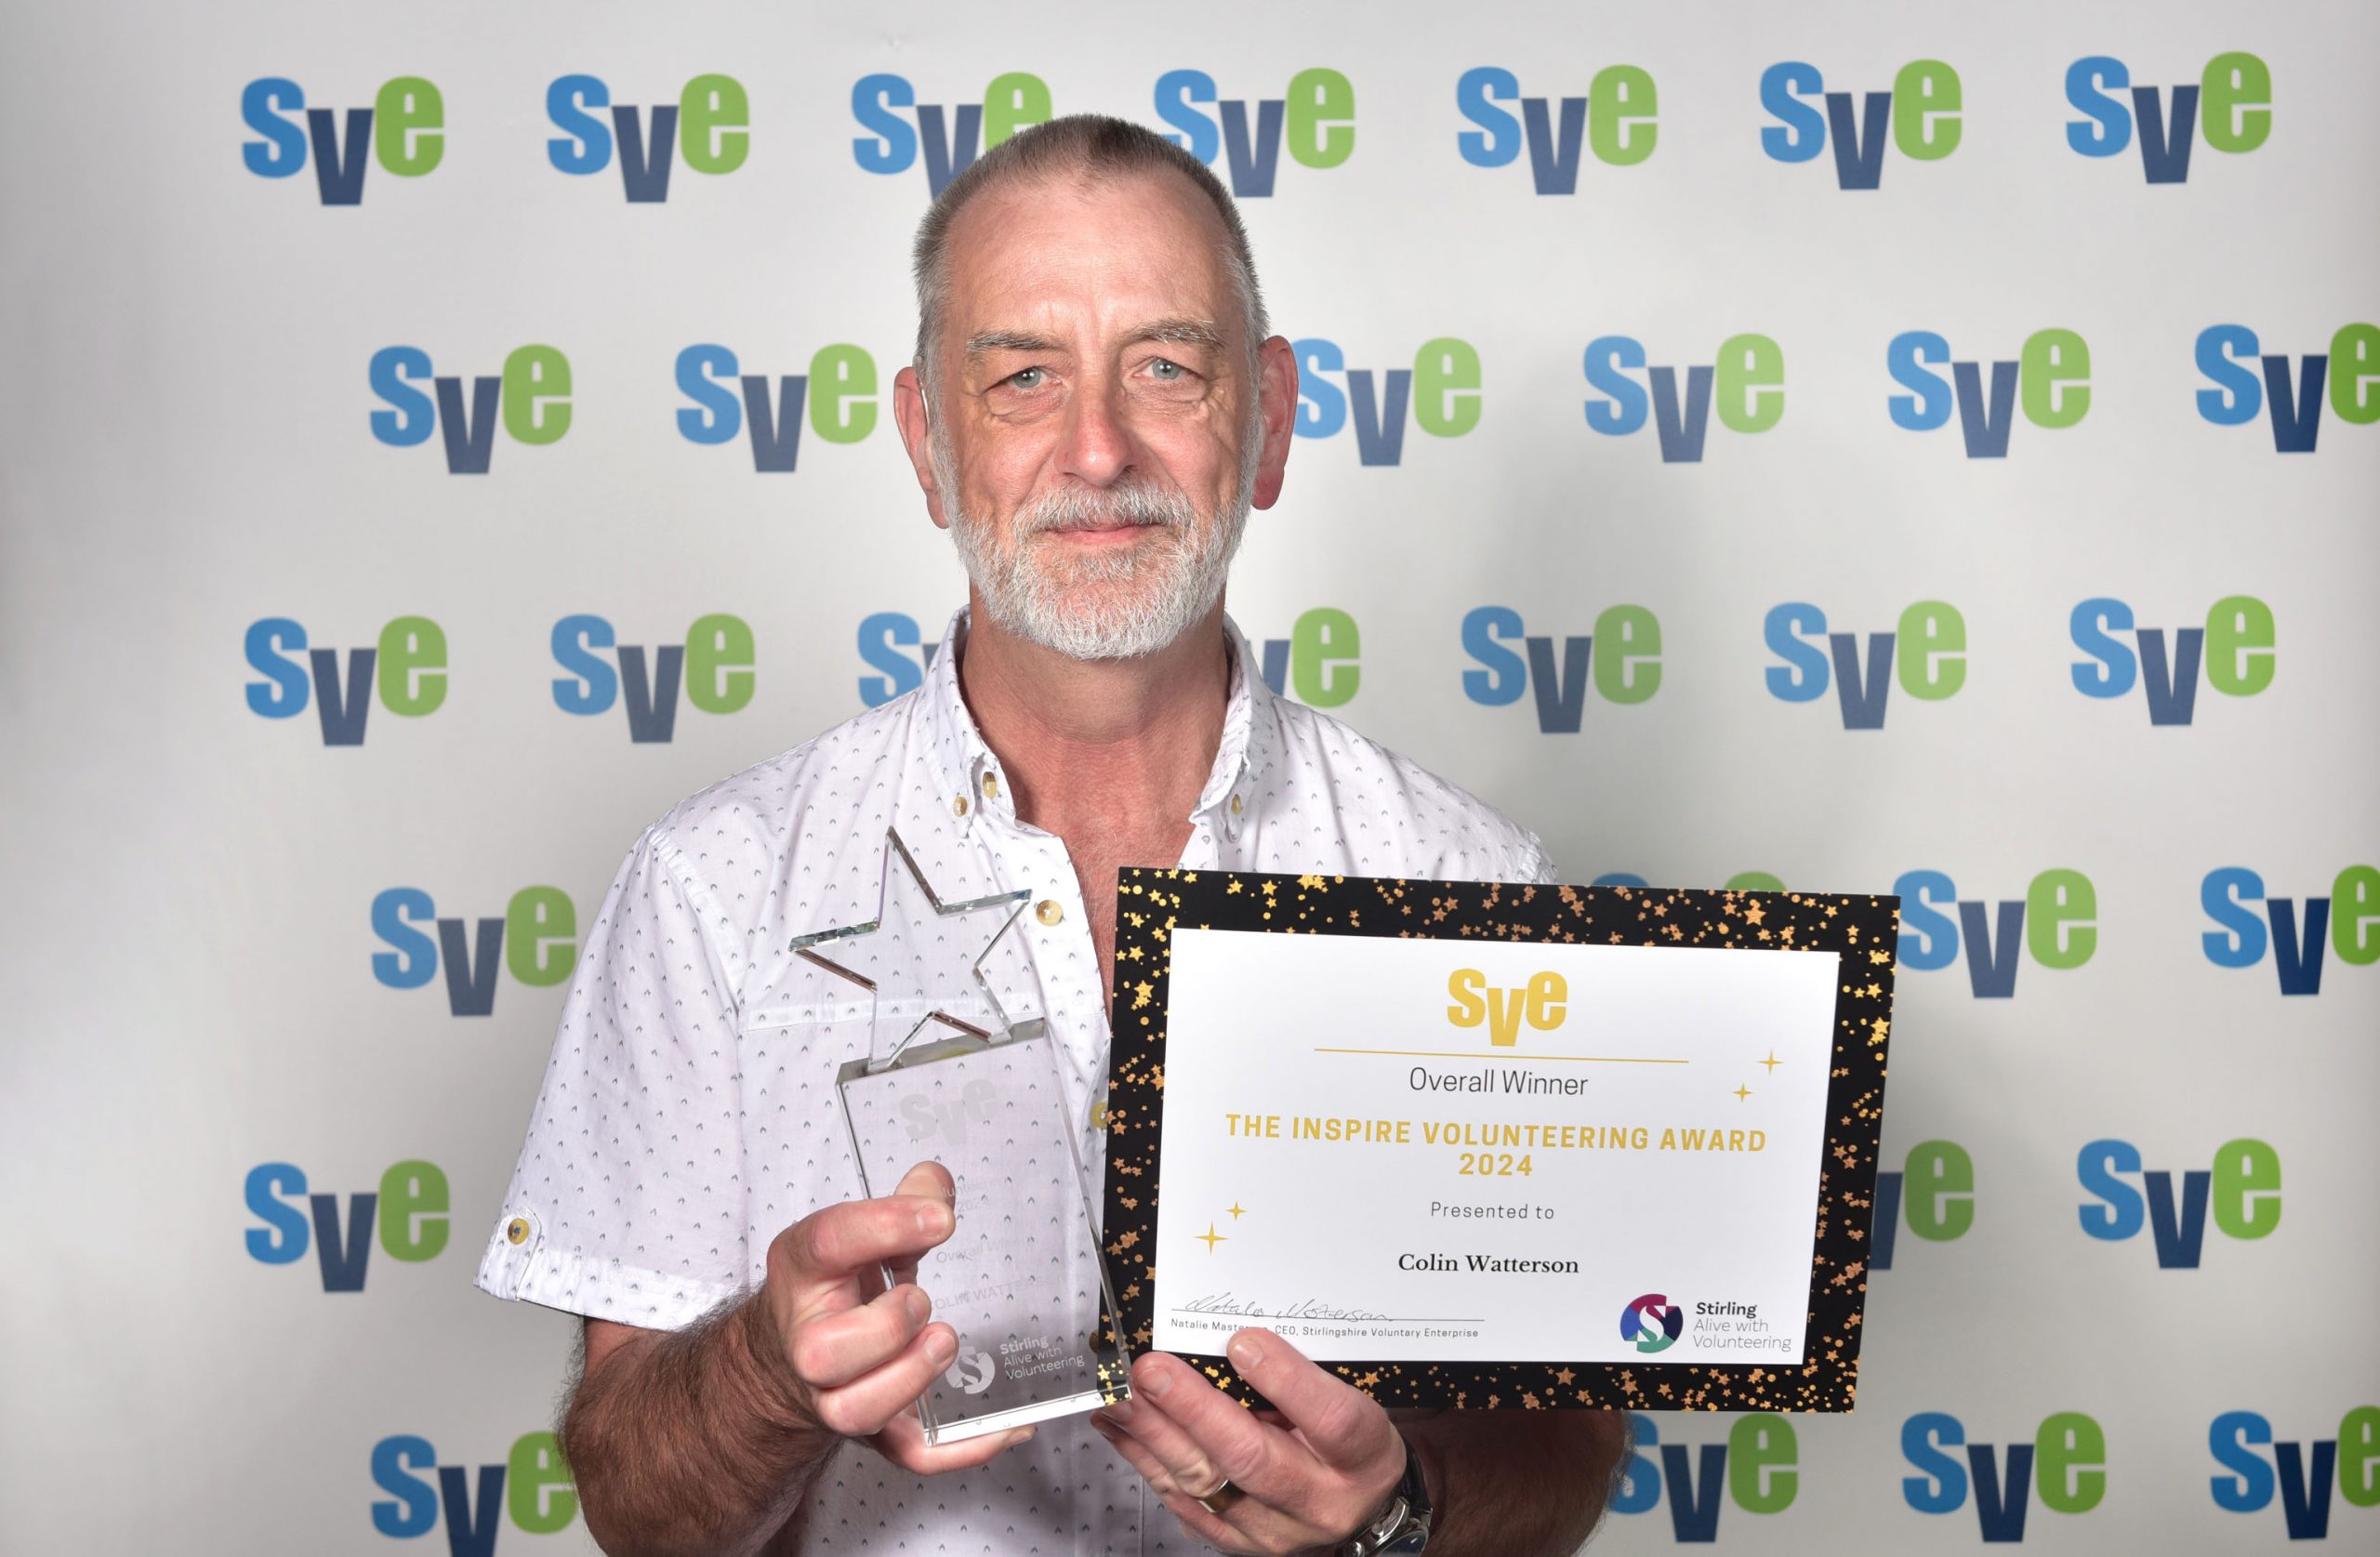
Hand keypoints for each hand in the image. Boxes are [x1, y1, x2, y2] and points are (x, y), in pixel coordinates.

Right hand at [759, 1160, 1033, 1472]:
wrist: (792, 1352)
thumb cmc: (835, 1288)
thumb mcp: (860, 1234)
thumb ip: (904, 1204)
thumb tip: (936, 1186)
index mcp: (804, 1273)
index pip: (826, 1244)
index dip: (884, 1227)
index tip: (940, 1219)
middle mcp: (808, 1341)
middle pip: (825, 1352)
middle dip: (886, 1325)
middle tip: (922, 1300)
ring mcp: (835, 1394)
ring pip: (857, 1411)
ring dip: (910, 1379)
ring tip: (944, 1341)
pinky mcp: (874, 1433)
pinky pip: (913, 1455)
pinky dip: (964, 1448)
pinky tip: (1008, 1423)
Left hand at [1093, 1328, 1406, 1554]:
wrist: (1357, 1507)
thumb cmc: (1349, 1444)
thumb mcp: (1350, 1398)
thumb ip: (1301, 1374)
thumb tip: (1234, 1343)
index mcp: (1360, 1454)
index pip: (1330, 1420)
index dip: (1284, 1380)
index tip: (1241, 1343)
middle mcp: (1320, 1500)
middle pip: (1252, 1458)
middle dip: (1193, 1410)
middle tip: (1151, 1371)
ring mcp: (1276, 1530)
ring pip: (1207, 1484)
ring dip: (1154, 1435)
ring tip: (1120, 1397)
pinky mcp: (1239, 1543)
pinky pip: (1185, 1504)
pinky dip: (1146, 1461)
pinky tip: (1121, 1429)